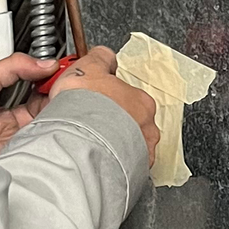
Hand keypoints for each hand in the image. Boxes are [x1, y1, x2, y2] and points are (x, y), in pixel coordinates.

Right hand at [46, 46, 158, 171]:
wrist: (81, 144)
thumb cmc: (87, 108)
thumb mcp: (90, 67)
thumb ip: (100, 58)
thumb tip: (105, 54)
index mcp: (141, 101)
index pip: (130, 97)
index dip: (109, 99)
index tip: (94, 103)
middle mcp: (147, 128)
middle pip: (131, 123)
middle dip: (112, 124)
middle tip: (89, 125)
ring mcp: (142, 153)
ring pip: (127, 146)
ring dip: (111, 145)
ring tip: (89, 146)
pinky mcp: (131, 174)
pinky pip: (120, 167)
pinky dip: (109, 164)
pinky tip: (94, 160)